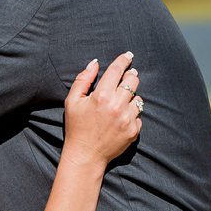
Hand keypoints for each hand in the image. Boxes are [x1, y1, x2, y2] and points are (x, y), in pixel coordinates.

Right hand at [63, 51, 141, 166]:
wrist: (85, 156)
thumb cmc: (76, 127)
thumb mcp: (72, 101)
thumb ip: (83, 79)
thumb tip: (95, 63)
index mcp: (101, 95)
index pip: (117, 70)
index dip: (123, 60)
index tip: (128, 55)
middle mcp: (117, 105)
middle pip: (133, 81)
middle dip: (130, 77)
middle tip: (126, 78)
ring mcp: (127, 119)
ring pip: (138, 98)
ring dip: (131, 97)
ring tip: (120, 103)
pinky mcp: (133, 131)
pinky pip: (139, 115)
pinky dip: (132, 114)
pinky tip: (121, 118)